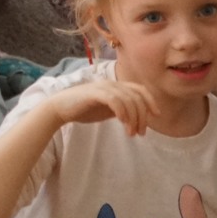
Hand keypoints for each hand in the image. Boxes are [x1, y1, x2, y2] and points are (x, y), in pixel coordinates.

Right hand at [45, 79, 159, 134]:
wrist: (60, 107)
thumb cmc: (83, 109)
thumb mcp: (107, 109)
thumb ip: (121, 109)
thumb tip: (136, 117)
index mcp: (116, 87)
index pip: (140, 89)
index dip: (150, 101)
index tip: (156, 115)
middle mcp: (111, 84)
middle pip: (137, 96)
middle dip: (142, 116)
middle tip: (141, 133)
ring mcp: (103, 87)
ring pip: (128, 100)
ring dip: (133, 118)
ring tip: (131, 133)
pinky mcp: (94, 93)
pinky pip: (115, 100)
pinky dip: (122, 112)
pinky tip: (122, 123)